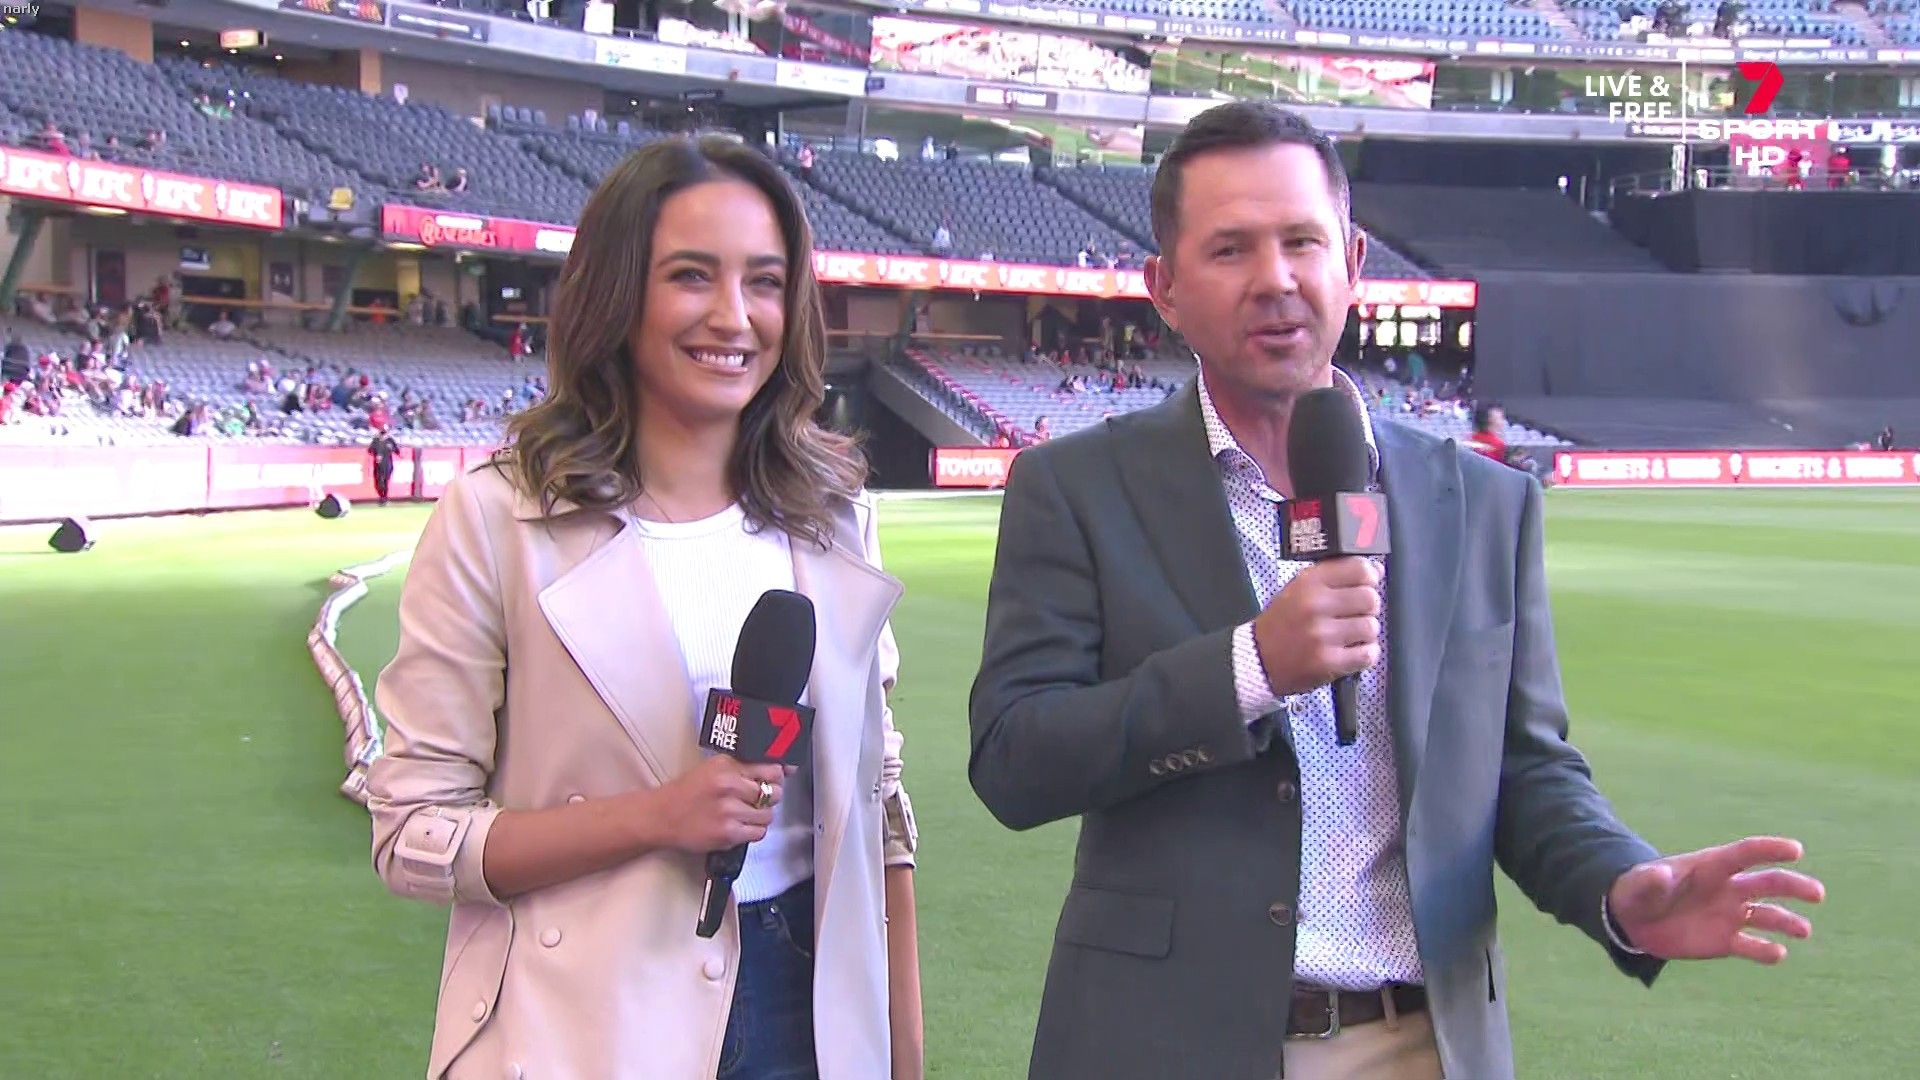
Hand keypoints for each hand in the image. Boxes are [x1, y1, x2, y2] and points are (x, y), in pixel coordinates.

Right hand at [652, 756, 784, 855]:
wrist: (661, 816)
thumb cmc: (688, 791)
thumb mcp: (714, 767)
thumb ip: (743, 767)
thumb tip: (782, 770)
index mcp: (727, 765)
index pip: (771, 769)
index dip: (776, 777)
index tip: (774, 781)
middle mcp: (729, 785)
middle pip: (773, 793)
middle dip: (769, 797)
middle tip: (755, 800)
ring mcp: (729, 811)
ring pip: (768, 815)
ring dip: (760, 816)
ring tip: (744, 814)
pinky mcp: (727, 833)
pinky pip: (759, 833)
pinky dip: (753, 831)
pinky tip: (740, 826)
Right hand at [1251, 556, 1381, 696]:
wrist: (1258, 658)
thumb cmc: (1282, 622)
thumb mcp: (1299, 588)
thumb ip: (1335, 575)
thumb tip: (1375, 569)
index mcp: (1308, 583)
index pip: (1359, 569)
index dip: (1369, 577)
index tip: (1366, 584)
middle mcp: (1315, 606)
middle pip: (1370, 599)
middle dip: (1366, 607)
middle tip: (1354, 614)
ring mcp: (1322, 636)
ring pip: (1371, 627)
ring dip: (1364, 633)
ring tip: (1347, 635)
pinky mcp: (1328, 662)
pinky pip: (1368, 654)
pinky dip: (1364, 654)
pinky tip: (1349, 651)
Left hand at [1608, 836, 1824, 963]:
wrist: (1634, 921)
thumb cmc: (1639, 892)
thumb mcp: (1639, 884)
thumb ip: (1651, 880)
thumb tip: (1660, 875)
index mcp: (1711, 867)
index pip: (1746, 854)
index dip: (1770, 849)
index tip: (1796, 850)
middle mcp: (1728, 889)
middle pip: (1768, 883)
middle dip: (1794, 886)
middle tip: (1817, 894)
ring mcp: (1730, 915)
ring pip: (1768, 916)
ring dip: (1788, 922)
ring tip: (1803, 930)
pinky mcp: (1727, 941)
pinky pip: (1753, 946)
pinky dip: (1766, 950)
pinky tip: (1777, 953)